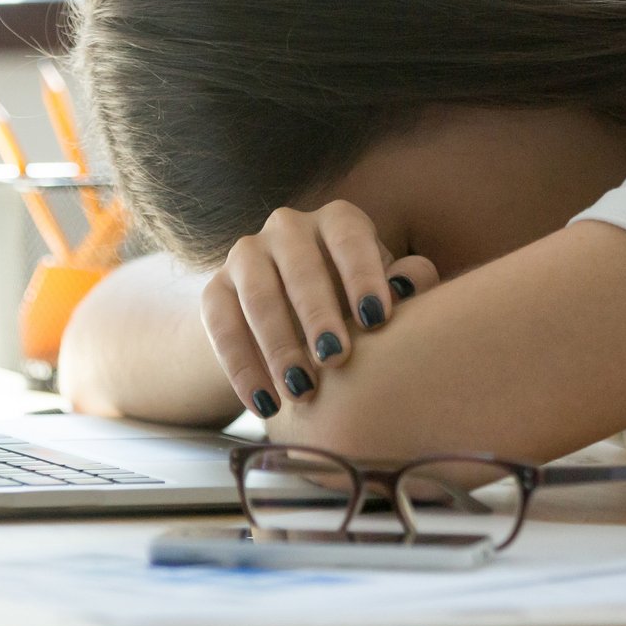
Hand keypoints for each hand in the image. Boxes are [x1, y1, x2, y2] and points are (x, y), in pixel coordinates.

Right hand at [198, 201, 438, 418]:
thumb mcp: (381, 292)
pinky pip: (220, 325)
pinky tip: (264, 404)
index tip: (376, 319)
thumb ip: (405, 284)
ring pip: (257, 294)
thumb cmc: (353, 304)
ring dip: (278, 344)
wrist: (287, 320)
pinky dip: (241, 367)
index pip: (348, 236)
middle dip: (317, 314)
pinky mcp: (215, 290)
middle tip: (336, 358)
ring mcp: (246, 256)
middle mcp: (287, 228)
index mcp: (336, 222)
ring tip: (301, 391)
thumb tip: (410, 286)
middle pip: (299, 265)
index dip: (362, 274)